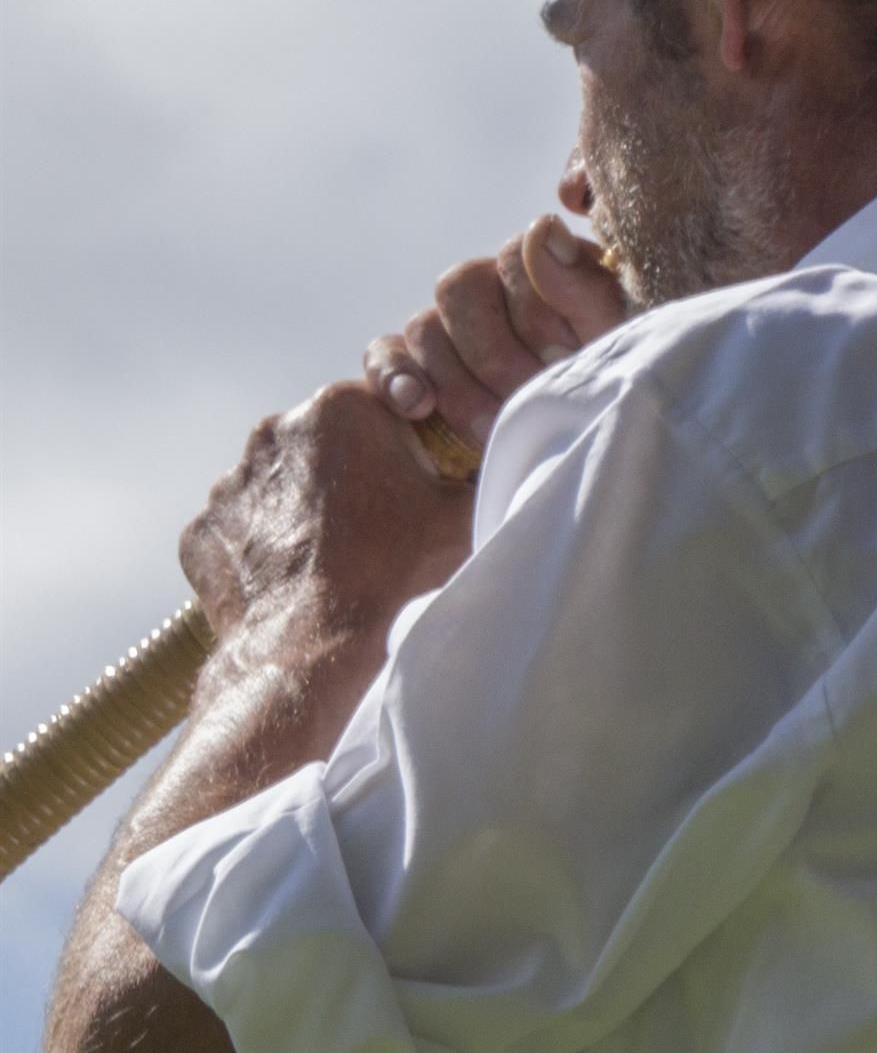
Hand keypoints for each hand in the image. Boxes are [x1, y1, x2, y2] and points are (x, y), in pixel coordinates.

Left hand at [178, 382, 474, 651]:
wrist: (312, 649)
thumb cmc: (396, 575)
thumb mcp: (465, 512)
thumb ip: (481, 470)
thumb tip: (497, 456)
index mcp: (339, 407)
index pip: (381, 403)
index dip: (407, 443)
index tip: (418, 482)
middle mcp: (273, 431)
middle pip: (327, 441)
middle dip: (352, 471)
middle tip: (382, 523)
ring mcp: (229, 482)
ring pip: (281, 484)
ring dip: (307, 509)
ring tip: (340, 556)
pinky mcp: (202, 530)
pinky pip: (244, 528)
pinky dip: (268, 546)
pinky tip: (299, 576)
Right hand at [367, 216, 624, 445]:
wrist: (584, 445)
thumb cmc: (610, 389)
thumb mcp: (616, 344)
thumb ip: (585, 287)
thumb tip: (542, 228)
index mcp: (543, 268)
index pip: (514, 257)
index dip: (536, 310)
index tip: (564, 357)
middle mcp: (489, 286)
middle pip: (461, 287)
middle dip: (498, 354)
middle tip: (530, 395)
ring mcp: (447, 324)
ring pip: (424, 326)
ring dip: (459, 382)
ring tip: (495, 427)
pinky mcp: (412, 364)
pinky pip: (384, 355)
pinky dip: (396, 377)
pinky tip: (418, 406)